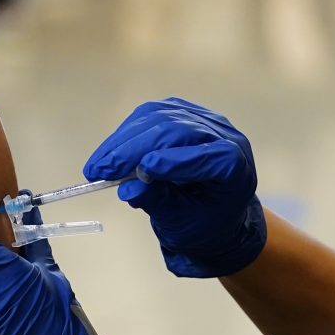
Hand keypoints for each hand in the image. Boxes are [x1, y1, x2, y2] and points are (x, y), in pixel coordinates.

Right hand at [84, 98, 267, 278]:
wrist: (213, 210)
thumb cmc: (204, 221)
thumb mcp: (184, 223)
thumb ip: (160, 204)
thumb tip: (129, 189)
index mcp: (236, 166)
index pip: (212, 157)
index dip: (177, 161)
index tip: (142, 170)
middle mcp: (224, 135)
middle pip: (178, 130)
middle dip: (134, 150)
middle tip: (100, 171)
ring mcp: (203, 119)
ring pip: (160, 117)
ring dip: (123, 140)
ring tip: (99, 165)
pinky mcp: (182, 112)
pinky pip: (151, 114)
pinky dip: (127, 133)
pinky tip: (111, 152)